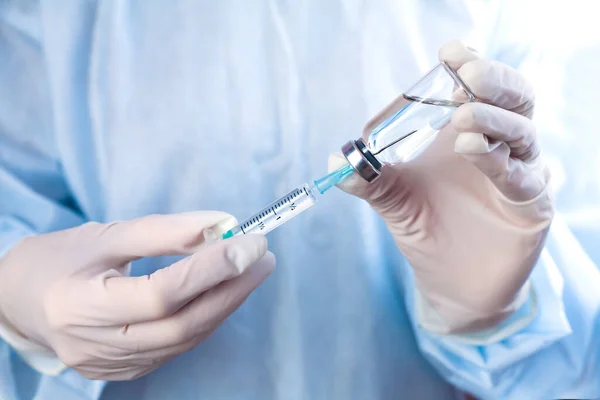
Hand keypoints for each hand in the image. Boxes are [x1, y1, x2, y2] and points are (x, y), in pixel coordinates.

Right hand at [0, 212, 274, 379]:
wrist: (20, 300)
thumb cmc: (60, 260)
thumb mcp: (106, 234)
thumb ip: (164, 230)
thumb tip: (220, 225)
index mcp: (79, 305)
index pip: (160, 293)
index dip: (210, 268)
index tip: (248, 242)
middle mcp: (93, 346)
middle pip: (181, 324)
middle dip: (232, 288)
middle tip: (262, 256)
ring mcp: (110, 366)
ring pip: (185, 339)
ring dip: (226, 303)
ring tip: (251, 270)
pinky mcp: (125, 371)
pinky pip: (177, 346)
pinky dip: (206, 318)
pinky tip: (223, 293)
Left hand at [331, 41, 553, 332]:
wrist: (449, 284)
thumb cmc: (426, 231)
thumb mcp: (393, 201)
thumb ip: (369, 178)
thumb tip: (335, 157)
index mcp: (464, 133)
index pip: (478, 88)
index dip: (470, 65)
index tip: (451, 54)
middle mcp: (497, 146)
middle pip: (512, 98)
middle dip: (493, 82)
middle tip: (468, 77)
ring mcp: (518, 174)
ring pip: (523, 132)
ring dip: (493, 120)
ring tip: (462, 121)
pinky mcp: (531, 206)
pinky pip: (525, 177)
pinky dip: (502, 162)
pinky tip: (474, 152)